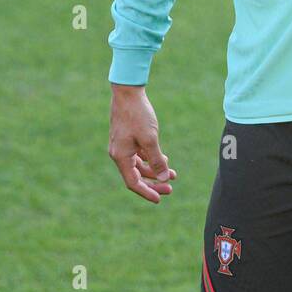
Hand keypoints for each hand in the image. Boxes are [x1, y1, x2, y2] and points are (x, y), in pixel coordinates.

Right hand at [108, 84, 176, 203]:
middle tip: (171, 188)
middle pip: (137, 176)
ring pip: (140, 165)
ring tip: (173, 174)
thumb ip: (157, 160)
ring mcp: (123, 146)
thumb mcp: (150, 139)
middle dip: (154, 182)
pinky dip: (151, 159)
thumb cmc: (138, 114)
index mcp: (120, 156)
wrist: (128, 92)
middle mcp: (119, 153)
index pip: (133, 182)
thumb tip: (163, 178)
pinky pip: (140, 155)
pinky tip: (165, 160)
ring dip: (155, 170)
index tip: (160, 199)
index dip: (147, 192)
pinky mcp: (128, 138)